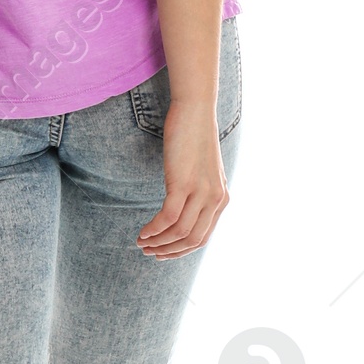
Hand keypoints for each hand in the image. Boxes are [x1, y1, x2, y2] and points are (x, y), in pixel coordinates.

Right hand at [138, 98, 228, 258]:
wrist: (195, 110)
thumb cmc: (194, 137)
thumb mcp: (202, 170)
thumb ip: (198, 191)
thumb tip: (184, 207)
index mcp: (221, 198)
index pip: (203, 237)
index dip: (180, 250)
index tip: (162, 252)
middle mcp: (216, 199)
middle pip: (192, 240)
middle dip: (169, 251)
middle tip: (149, 252)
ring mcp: (201, 192)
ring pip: (179, 233)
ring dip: (158, 242)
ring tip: (141, 243)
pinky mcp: (184, 183)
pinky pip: (168, 218)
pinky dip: (153, 230)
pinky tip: (143, 232)